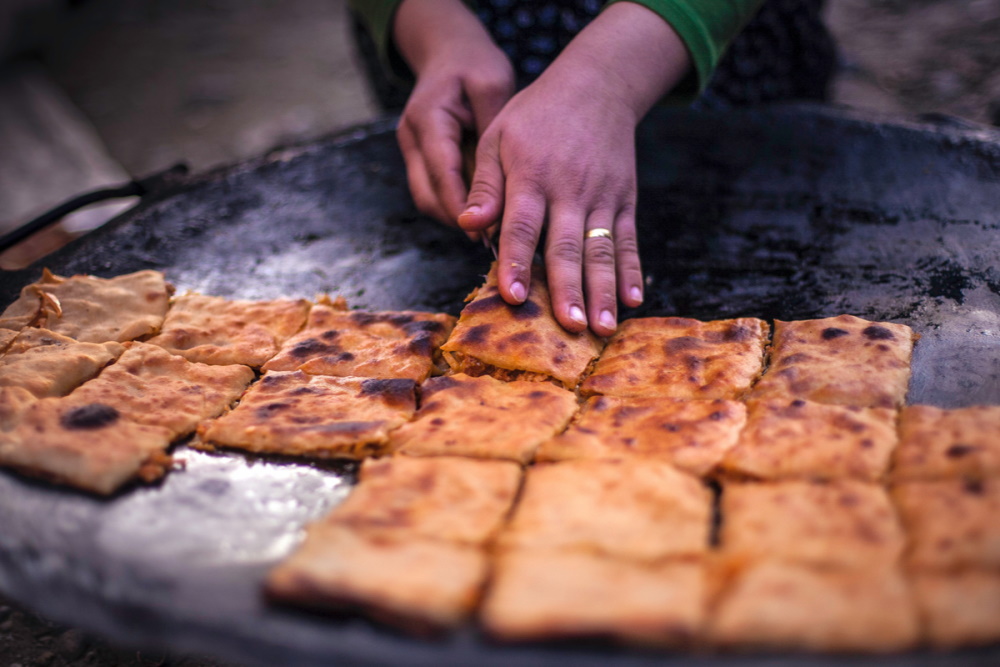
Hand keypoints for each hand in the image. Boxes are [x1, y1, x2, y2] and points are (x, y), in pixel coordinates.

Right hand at [393, 0, 514, 227]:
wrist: (447, 49)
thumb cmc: (474, 64)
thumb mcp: (493, 85)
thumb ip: (493, 131)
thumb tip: (502, 183)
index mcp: (427, 118)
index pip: (441, 173)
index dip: (462, 206)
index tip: (486, 230)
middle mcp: (411, 137)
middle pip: (427, 196)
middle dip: (458, 220)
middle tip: (494, 238)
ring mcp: (411, 148)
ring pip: (427, 198)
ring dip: (456, 216)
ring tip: (492, 229)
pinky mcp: (419, 157)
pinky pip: (433, 190)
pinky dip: (455, 203)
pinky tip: (484, 211)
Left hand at [457, 3, 691, 335]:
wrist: (596, 84)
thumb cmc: (535, 116)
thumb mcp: (498, 136)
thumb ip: (485, 184)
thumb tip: (468, 225)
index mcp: (531, 176)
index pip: (522, 226)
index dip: (518, 262)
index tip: (513, 296)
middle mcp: (569, 190)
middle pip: (567, 247)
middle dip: (569, 290)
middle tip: (571, 328)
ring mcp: (602, 197)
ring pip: (602, 251)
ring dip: (604, 291)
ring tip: (604, 328)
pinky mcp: (624, 200)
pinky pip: (628, 240)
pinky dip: (632, 271)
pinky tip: (634, 300)